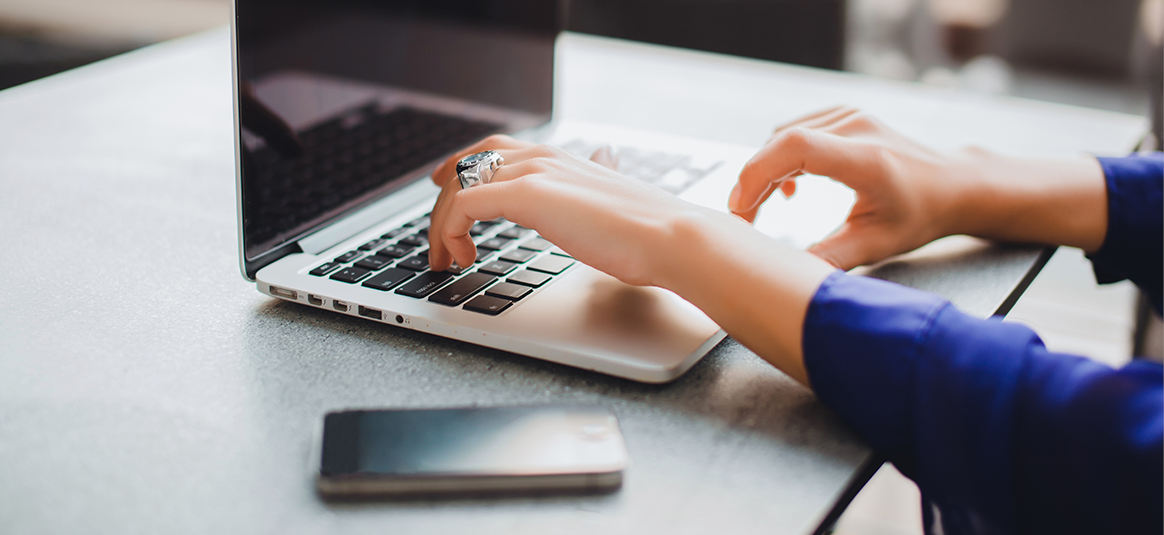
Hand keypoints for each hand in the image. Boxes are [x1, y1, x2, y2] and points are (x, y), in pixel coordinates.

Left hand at [427, 134, 836, 385]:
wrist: (672, 239)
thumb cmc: (650, 235)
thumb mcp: (607, 208)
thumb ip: (589, 198)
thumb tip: (594, 190)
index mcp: (561, 160)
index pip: (497, 149)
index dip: (465, 166)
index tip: (447, 188)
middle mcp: (543, 157)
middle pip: (470, 161)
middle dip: (443, 194)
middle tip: (433, 230)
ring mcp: (534, 172)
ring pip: (460, 184)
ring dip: (442, 222)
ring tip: (444, 257)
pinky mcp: (527, 194)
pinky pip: (465, 204)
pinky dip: (451, 230)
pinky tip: (461, 256)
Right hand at [729, 106, 962, 269]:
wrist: (954, 184)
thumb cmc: (921, 214)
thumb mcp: (876, 244)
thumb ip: (829, 258)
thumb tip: (787, 276)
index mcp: (866, 158)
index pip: (795, 147)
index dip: (757, 174)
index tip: (742, 209)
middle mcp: (856, 127)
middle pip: (780, 141)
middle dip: (753, 180)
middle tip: (745, 218)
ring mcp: (850, 116)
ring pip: (783, 135)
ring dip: (765, 169)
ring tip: (763, 206)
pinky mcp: (844, 116)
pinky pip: (796, 131)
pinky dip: (780, 158)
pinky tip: (789, 187)